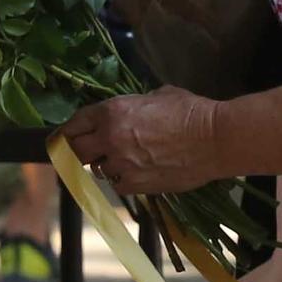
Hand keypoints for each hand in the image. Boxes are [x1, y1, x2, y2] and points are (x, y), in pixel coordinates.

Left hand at [59, 89, 228, 199]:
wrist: (214, 139)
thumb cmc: (190, 111)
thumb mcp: (158, 96)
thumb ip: (135, 106)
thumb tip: (131, 112)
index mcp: (112, 111)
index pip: (75, 124)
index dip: (69, 131)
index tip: (67, 137)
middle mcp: (110, 138)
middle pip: (76, 151)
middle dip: (78, 152)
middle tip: (86, 152)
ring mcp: (121, 164)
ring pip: (97, 170)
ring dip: (105, 165)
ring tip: (123, 160)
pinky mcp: (136, 185)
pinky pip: (118, 185)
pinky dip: (123, 180)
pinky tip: (138, 172)